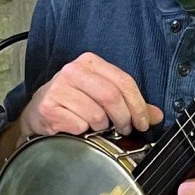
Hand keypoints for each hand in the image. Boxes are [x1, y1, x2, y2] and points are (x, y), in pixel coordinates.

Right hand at [20, 52, 163, 139]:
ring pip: (96, 115)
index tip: (143, 122)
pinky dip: (83, 133)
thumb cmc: (72, 103)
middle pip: (111, 97)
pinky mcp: (49, 108)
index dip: (139, 105)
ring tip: (95, 127)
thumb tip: (157, 115)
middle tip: (125, 129)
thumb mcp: (101, 96)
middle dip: (124, 118)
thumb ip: (129, 104)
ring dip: (101, 127)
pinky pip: (79, 126)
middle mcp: (72, 71)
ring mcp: (58, 89)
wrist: (38, 114)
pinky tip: (77, 128)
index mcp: (89, 62)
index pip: (124, 81)